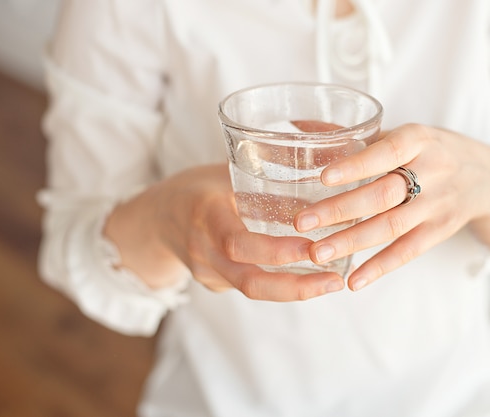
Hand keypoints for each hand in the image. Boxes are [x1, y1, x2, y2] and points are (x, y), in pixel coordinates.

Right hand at [104, 164, 344, 300]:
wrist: (154, 220)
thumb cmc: (196, 188)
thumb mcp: (224, 175)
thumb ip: (262, 182)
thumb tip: (320, 184)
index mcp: (205, 216)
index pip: (238, 243)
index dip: (277, 250)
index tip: (313, 247)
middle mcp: (203, 250)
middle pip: (249, 281)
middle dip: (296, 286)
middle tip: (334, 280)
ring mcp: (207, 272)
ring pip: (252, 290)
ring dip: (295, 291)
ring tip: (332, 283)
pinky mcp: (215, 283)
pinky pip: (250, 287)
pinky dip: (282, 285)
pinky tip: (311, 278)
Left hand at [294, 124, 489, 290]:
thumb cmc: (432, 151)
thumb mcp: (404, 135)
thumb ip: (357, 136)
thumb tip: (297, 127)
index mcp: (419, 139)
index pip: (387, 151)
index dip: (357, 165)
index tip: (322, 178)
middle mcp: (432, 171)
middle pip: (383, 194)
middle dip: (340, 210)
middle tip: (302, 223)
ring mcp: (439, 204)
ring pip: (392, 226)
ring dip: (352, 242)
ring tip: (317, 254)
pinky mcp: (441, 231)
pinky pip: (409, 251)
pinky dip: (380, 267)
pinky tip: (353, 280)